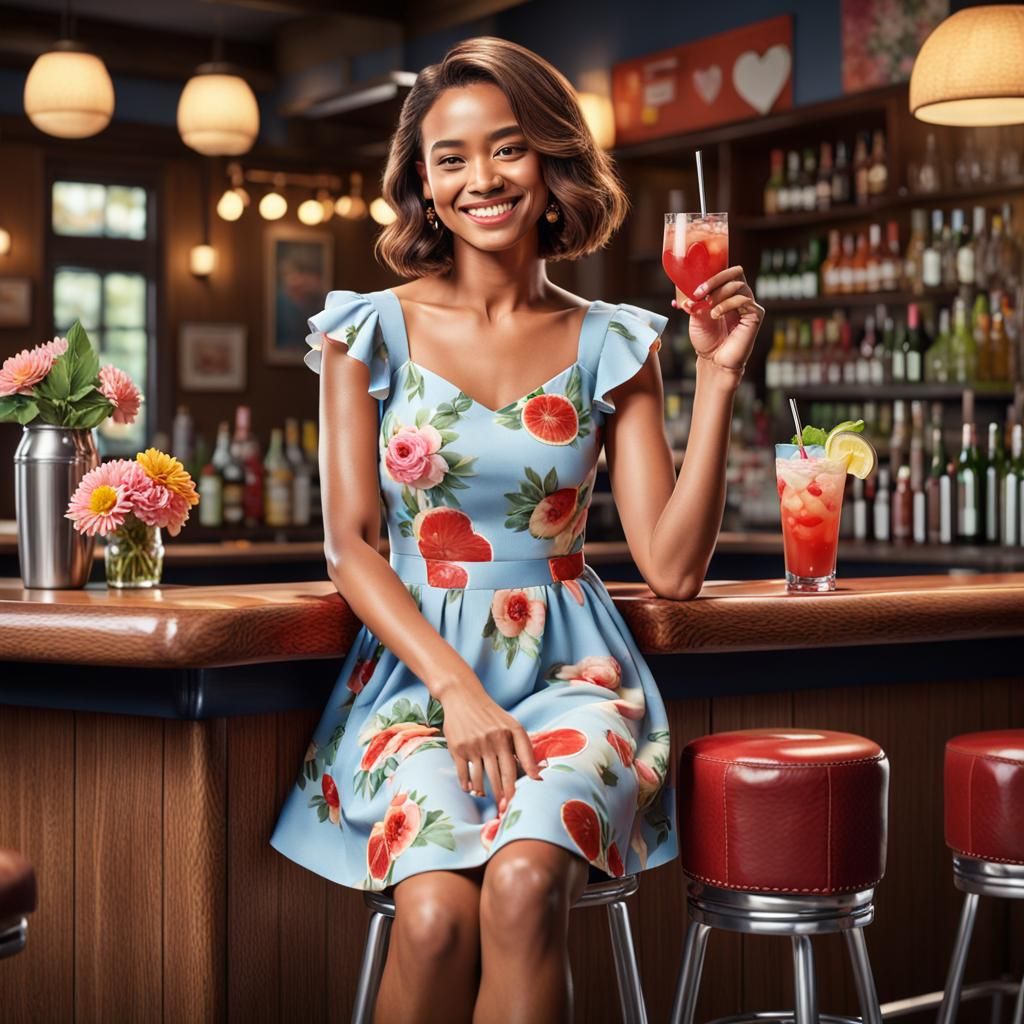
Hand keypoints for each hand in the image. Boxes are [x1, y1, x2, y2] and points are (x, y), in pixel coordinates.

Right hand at [441, 677, 543, 804]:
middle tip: (507, 809)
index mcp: (509, 733)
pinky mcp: (458, 748)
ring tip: (489, 798)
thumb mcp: (512, 725)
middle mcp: (493, 739)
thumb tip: (536, 775)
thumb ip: (524, 748)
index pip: (520, 764)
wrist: (463, 696)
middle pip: (502, 776)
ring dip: (485, 792)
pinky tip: (471, 790)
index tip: (525, 798)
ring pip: (482, 778)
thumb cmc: (491, 714)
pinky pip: (464, 774)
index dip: (523, 784)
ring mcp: (475, 745)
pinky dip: (467, 785)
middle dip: (505, 795)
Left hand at [671, 265, 764, 373]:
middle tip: (700, 293)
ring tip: (708, 309)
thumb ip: (696, 303)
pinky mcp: (755, 315)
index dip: (711, 275)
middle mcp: (740, 296)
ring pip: (738, 285)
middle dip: (716, 280)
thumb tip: (689, 297)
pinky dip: (726, 304)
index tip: (694, 289)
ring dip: (719, 294)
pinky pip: (744, 300)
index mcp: (727, 293)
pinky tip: (715, 315)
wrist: (714, 360)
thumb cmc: (706, 339)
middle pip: (736, 272)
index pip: (725, 273)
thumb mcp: (696, 318)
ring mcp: (749, 305)